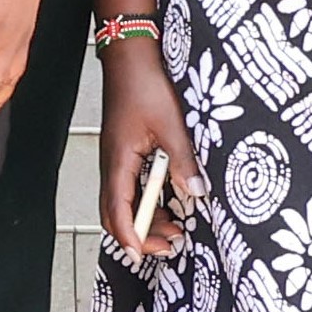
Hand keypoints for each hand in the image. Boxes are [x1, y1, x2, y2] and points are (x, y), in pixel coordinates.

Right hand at [98, 37, 206, 256]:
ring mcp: (118, 158)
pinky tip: (170, 200)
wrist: (131, 55)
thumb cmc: (145, 85)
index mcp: (119, 161)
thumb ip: (183, 163)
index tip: (144, 256)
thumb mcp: (171, 126)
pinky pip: (132, 186)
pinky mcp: (126, 151)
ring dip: (147, 218)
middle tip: (171, 245)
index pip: (118, 211)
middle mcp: (113, 164)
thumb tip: (197, 195)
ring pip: (125, 201)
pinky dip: (149, 200)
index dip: (130, 237)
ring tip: (176, 227)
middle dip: (141, 234)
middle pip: (117, 213)